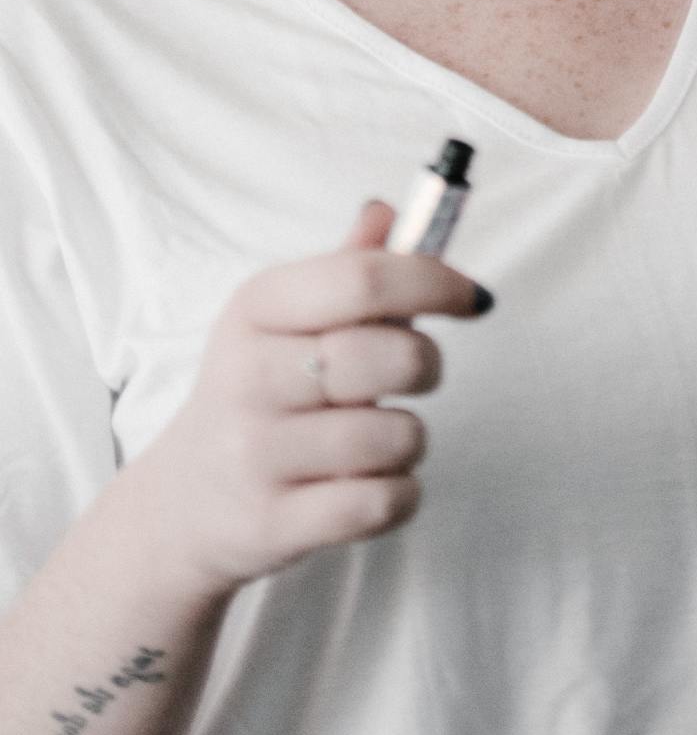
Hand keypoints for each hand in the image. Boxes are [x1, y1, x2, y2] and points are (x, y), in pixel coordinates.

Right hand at [120, 197, 490, 605]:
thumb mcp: (285, 320)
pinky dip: (399, 496)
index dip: (436, 280)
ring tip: (381, 440)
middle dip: (425, 365)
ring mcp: (254, 455)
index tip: (474, 297)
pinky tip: (374, 485)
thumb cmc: (261, 394)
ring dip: (410, 439)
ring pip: (393, 436)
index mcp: (256, 309)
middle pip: (389, 356)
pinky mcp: (271, 524)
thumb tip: (390, 209)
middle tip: (415, 374)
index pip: (364, 278)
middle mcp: (248, 376)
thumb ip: (347, 267)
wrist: (184, 504)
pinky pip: (379, 504)